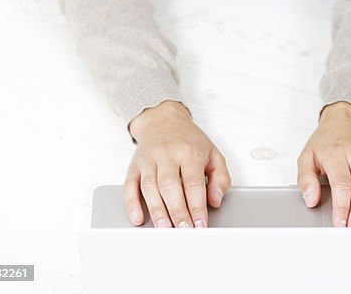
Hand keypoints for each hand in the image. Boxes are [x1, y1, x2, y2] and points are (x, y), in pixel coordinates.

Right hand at [124, 100, 230, 227]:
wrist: (163, 120)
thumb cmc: (189, 141)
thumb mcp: (213, 153)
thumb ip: (220, 177)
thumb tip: (215, 200)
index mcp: (189, 151)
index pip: (193, 182)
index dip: (197, 206)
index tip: (201, 225)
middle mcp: (167, 153)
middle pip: (170, 186)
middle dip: (177, 212)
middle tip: (183, 231)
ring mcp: (149, 159)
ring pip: (150, 187)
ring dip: (157, 211)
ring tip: (165, 229)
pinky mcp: (134, 166)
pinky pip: (129, 185)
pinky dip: (132, 204)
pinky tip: (138, 218)